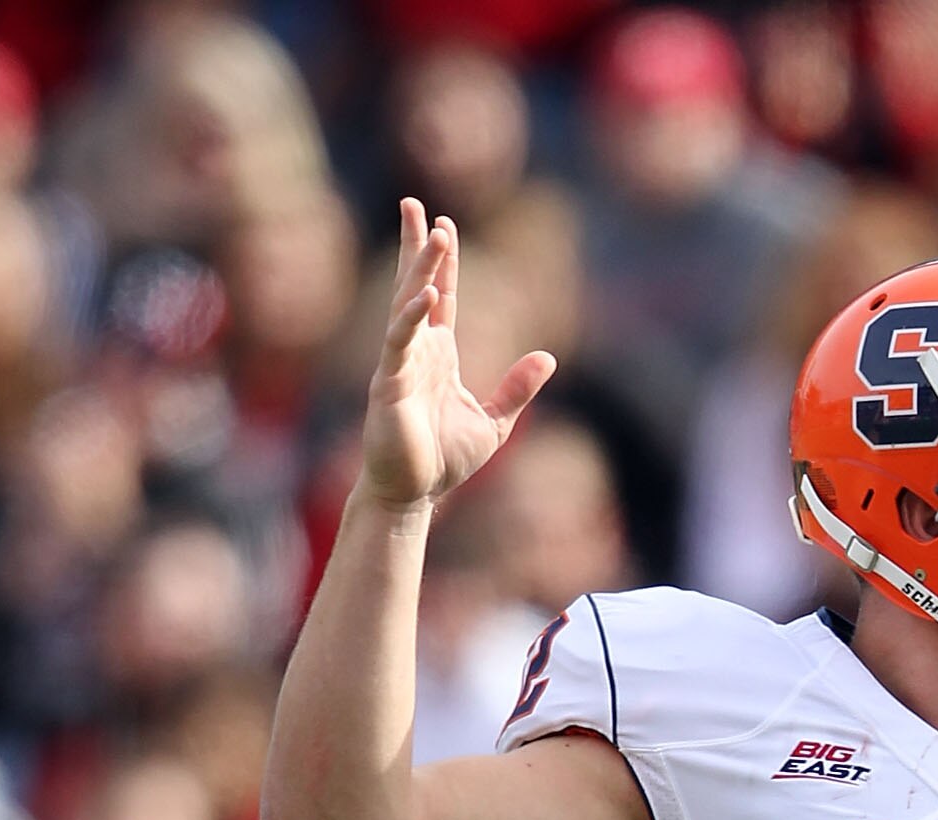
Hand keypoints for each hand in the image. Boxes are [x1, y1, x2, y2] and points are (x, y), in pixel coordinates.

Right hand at [362, 200, 554, 510]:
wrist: (415, 496)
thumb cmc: (445, 461)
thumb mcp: (494, 421)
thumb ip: (517, 388)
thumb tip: (548, 357)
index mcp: (438, 354)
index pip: (440, 295)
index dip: (442, 261)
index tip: (443, 224)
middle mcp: (416, 350)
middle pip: (416, 285)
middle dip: (418, 246)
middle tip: (416, 204)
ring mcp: (399, 363)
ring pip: (408, 304)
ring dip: (420, 268)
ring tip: (431, 232)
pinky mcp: (389, 383)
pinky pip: (399, 342)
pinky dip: (411, 318)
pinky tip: (424, 295)